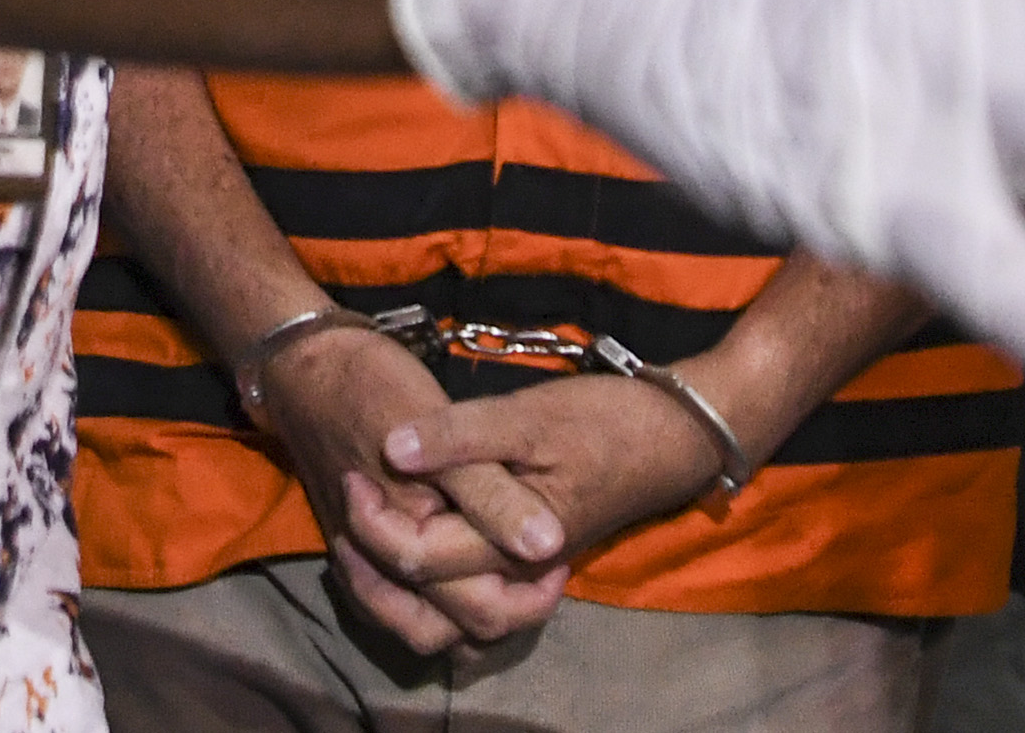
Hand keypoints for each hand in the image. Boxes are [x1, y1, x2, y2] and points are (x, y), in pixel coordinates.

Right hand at [251, 325, 567, 653]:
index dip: (529, 595)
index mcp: (406, 550)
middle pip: (448, 630)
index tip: (557, 553)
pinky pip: (394, 598)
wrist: (308, 370)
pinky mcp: (357, 545)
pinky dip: (431, 596)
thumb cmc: (376, 393)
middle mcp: (378, 570)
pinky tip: (464, 563)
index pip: (479, 611)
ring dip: (464, 610)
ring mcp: (362, 560)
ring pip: (419, 623)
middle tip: (543, 566)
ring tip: (509, 570)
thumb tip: (548, 545)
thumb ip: (491, 497)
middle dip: (502, 610)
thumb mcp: (448, 443)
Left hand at [371, 374, 725, 575]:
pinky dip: (435, 573)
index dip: (372, 520)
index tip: (354, 469)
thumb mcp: (531, 416)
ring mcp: (521, 568)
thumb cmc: (606, 422)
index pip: (416, 556)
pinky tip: (415, 531)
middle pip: (424, 597)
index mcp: (508, 544)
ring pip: (448, 609)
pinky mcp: (529, 554)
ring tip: (366, 533)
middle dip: (372, 561)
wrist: (676, 436)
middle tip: (348, 499)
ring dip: (400, 582)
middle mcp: (511, 572)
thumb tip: (392, 448)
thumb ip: (461, 435)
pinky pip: (470, 586)